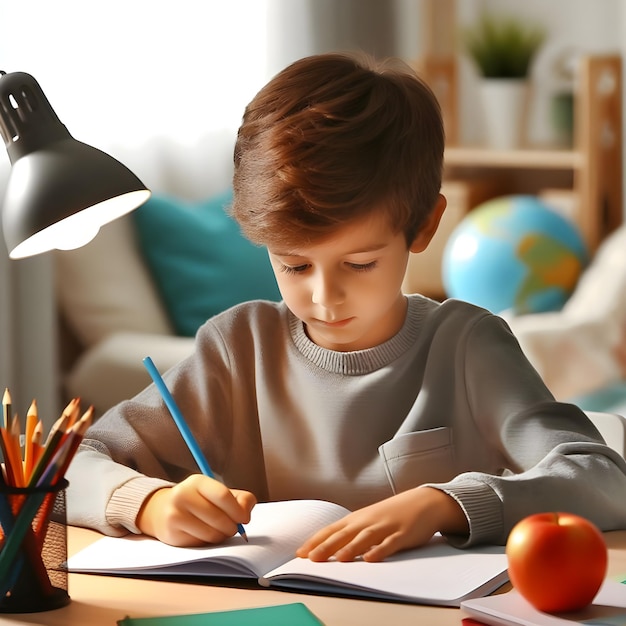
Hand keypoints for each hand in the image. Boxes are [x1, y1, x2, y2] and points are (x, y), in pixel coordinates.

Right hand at [136, 474, 255, 545]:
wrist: (161, 510)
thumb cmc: (198, 501)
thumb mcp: (217, 492)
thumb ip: (240, 499)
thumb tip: (246, 514)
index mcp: (197, 482)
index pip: (223, 495)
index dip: (238, 510)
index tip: (244, 519)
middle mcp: (183, 496)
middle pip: (218, 518)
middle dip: (232, 527)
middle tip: (233, 528)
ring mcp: (175, 515)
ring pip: (211, 534)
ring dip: (221, 536)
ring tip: (220, 531)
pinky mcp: (172, 534)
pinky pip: (200, 543)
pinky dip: (209, 543)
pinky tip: (205, 534)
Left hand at [296, 487, 467, 561]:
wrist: (422, 502)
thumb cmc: (390, 514)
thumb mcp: (368, 520)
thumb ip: (350, 533)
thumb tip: (328, 548)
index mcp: (356, 519)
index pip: (331, 530)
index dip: (315, 541)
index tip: (300, 553)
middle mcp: (367, 521)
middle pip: (344, 535)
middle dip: (327, 547)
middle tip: (311, 559)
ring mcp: (385, 526)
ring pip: (365, 538)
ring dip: (351, 548)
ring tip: (339, 558)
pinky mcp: (402, 534)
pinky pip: (390, 543)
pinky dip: (380, 551)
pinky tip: (372, 558)